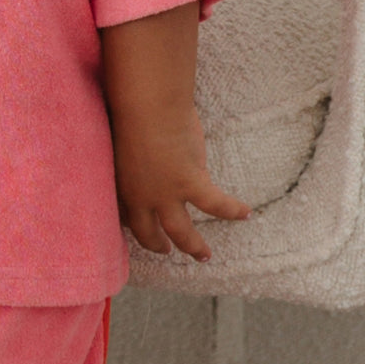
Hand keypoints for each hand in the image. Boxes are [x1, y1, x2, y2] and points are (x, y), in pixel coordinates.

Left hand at [111, 103, 249, 261]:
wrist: (146, 107)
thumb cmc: (129, 114)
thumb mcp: (118, 144)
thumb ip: (126, 159)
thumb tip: (129, 156)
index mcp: (123, 187)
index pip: (127, 217)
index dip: (135, 227)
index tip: (140, 231)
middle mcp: (143, 197)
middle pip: (150, 232)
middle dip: (159, 244)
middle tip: (166, 251)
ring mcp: (167, 194)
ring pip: (182, 231)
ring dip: (194, 246)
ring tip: (205, 256)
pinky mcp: (192, 183)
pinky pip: (216, 204)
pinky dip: (232, 210)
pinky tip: (246, 213)